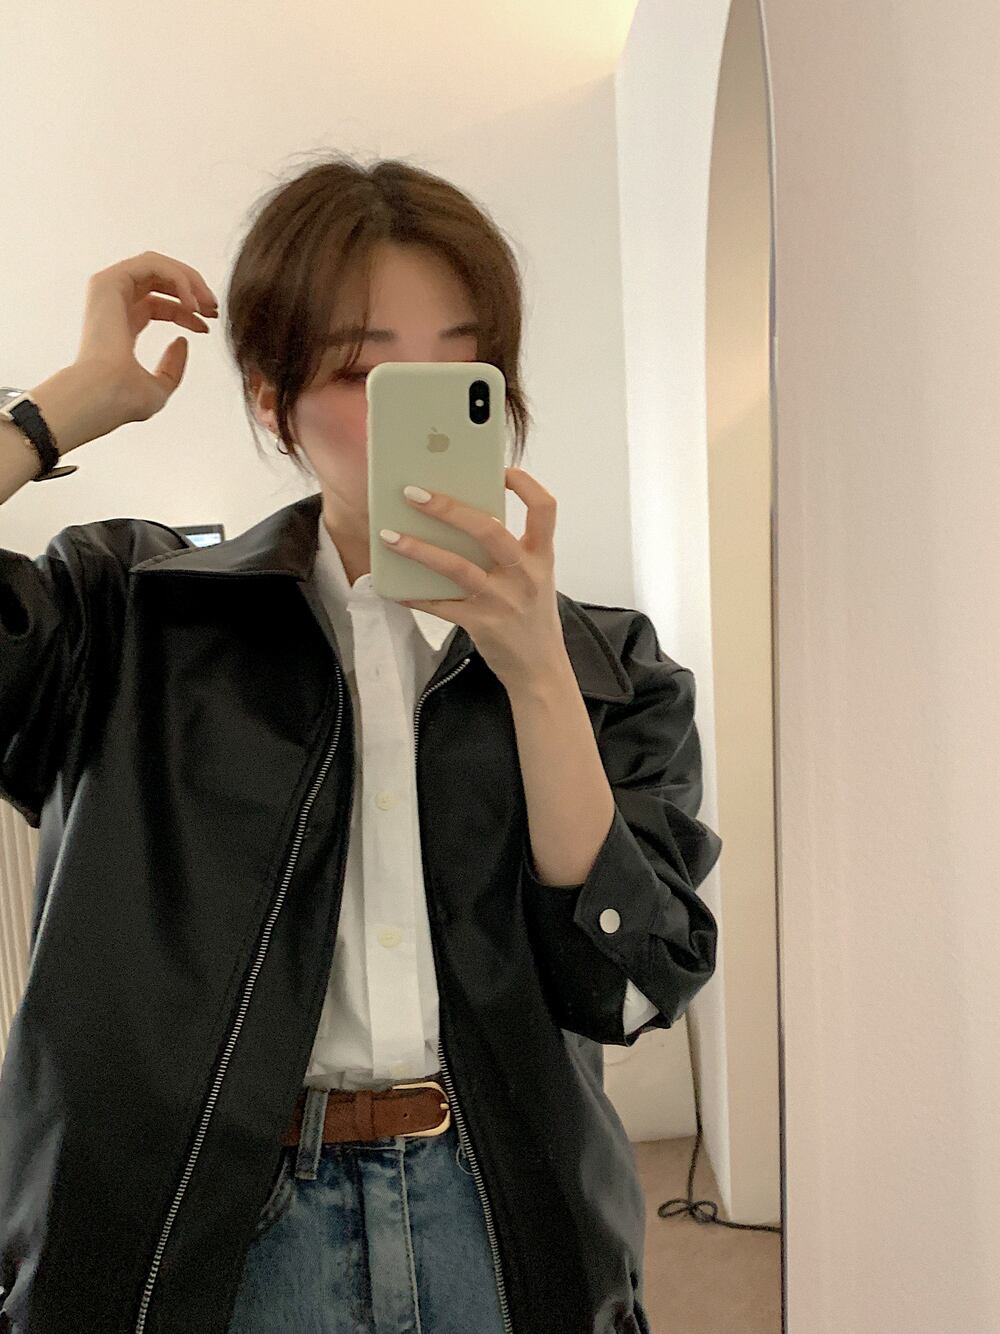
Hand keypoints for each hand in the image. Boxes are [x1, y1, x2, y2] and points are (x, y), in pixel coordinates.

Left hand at [379, 466, 568, 690]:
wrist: (540, 668)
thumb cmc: (531, 615)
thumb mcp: (534, 577)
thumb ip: (508, 548)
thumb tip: (458, 516)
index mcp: (541, 556)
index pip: (544, 508)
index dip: (525, 484)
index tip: (501, 469)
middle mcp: (525, 575)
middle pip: (488, 531)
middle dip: (448, 508)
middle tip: (413, 493)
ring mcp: (503, 600)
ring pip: (457, 567)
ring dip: (419, 549)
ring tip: (389, 536)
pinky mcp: (482, 624)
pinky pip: (440, 605)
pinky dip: (415, 594)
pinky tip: (394, 586)